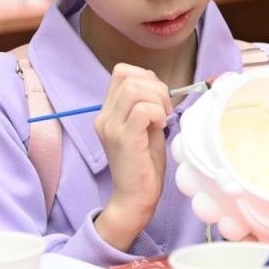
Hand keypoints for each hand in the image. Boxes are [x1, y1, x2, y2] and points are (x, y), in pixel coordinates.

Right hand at [94, 65, 173, 225]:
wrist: (135, 196)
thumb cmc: (145, 163)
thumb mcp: (147, 127)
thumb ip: (148, 106)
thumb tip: (159, 86)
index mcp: (108, 112)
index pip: (122, 72)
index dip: (147, 78)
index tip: (159, 100)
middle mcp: (104, 117)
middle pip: (129, 76)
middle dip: (156, 87)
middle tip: (164, 110)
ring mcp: (111, 127)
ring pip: (135, 89)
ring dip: (157, 99)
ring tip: (162, 118)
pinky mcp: (123, 138)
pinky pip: (143, 109)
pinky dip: (157, 112)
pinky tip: (159, 127)